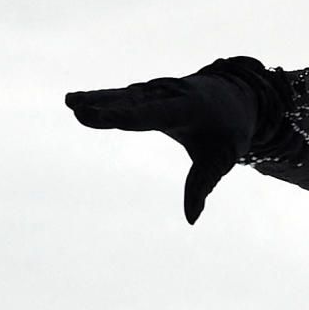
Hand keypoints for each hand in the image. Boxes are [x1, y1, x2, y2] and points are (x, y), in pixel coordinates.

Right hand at [65, 62, 261, 224]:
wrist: (237, 97)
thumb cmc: (229, 130)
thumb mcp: (223, 157)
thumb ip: (203, 184)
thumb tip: (192, 219)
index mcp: (189, 107)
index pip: (153, 114)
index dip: (124, 116)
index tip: (101, 117)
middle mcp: (169, 94)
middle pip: (133, 102)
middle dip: (107, 106)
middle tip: (79, 109)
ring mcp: (157, 90)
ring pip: (124, 96)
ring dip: (97, 98)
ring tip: (71, 102)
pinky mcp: (148, 93)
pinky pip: (122, 96)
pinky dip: (101, 98)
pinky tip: (75, 101)